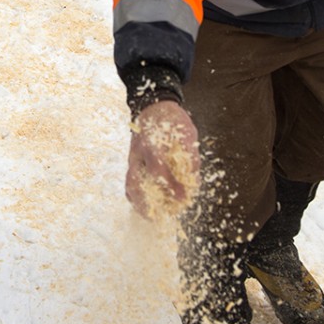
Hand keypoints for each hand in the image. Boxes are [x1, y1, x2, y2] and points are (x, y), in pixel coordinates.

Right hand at [126, 100, 200, 218]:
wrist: (152, 106)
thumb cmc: (172, 120)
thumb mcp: (187, 132)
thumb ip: (191, 155)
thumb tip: (194, 178)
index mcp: (153, 144)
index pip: (159, 170)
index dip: (171, 186)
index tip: (183, 199)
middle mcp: (138, 153)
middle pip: (136, 183)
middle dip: (147, 203)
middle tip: (160, 217)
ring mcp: (132, 158)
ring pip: (129, 185)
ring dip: (139, 203)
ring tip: (150, 216)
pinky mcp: (131, 161)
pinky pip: (129, 182)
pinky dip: (135, 196)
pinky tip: (144, 206)